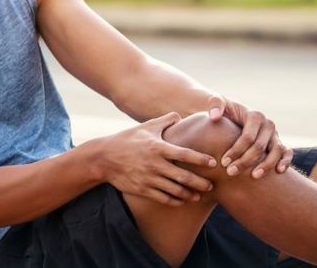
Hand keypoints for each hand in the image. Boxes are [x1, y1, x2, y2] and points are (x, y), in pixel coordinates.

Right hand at [92, 113, 217, 205]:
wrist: (103, 158)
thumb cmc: (127, 139)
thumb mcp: (146, 127)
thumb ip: (165, 120)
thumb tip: (181, 116)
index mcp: (158, 147)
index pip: (185, 154)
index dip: (201, 159)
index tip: (213, 163)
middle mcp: (155, 164)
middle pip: (183, 176)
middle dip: (200, 182)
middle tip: (212, 185)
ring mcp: (148, 179)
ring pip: (174, 190)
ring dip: (189, 195)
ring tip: (199, 196)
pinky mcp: (142, 190)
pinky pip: (162, 198)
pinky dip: (174, 201)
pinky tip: (182, 200)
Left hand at [207, 96, 293, 178]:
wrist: (233, 115)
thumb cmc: (224, 111)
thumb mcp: (216, 103)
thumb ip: (214, 104)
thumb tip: (214, 116)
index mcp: (255, 115)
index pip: (248, 136)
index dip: (236, 150)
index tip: (223, 162)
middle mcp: (268, 124)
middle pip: (260, 146)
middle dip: (245, 161)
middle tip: (230, 172)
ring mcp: (275, 135)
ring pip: (276, 150)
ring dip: (266, 165)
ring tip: (254, 176)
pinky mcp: (278, 143)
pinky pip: (287, 152)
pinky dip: (285, 161)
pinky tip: (278, 172)